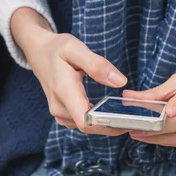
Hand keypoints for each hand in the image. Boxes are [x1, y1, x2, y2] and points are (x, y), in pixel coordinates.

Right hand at [11, 7, 128, 135]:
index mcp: (64, 91)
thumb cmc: (57, 48)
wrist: (38, 51)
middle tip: (136, 115)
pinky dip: (98, 120)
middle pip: (90, 127)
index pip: (86, 122)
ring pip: (88, 127)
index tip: (128, 121)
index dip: (108, 126)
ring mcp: (59, 113)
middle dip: (113, 124)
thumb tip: (120, 82)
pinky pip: (83, 123)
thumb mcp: (76, 49)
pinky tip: (110, 112)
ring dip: (106, 123)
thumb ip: (98, 65)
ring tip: (126, 113)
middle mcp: (59, 107)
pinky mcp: (63, 114)